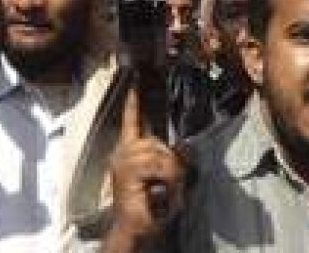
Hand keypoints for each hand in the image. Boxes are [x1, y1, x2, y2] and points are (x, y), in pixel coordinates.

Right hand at [106, 85, 186, 249]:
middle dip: (171, 161)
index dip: (134, 102)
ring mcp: (123, 162)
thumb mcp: (168, 180)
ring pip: (159, 153)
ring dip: (171, 172)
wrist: (136, 229)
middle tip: (171, 182)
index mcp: (129, 152)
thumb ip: (175, 162)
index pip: (131, 121)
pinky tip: (162, 190)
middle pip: (156, 141)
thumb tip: (186, 148)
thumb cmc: (150, 208)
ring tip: (167, 189)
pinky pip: (157, 164)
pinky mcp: (127, 172)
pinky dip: (167, 177)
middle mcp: (122, 153)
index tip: (135, 81)